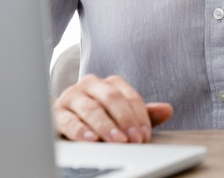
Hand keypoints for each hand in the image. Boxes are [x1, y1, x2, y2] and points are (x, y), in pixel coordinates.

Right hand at [52, 74, 173, 142]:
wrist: (63, 119)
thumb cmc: (97, 117)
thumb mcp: (121, 115)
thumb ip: (143, 113)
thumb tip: (167, 110)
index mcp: (109, 83)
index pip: (129, 96)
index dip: (139, 116)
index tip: (144, 135)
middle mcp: (90, 85)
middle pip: (111, 98)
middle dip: (124, 120)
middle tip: (134, 140)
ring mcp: (71, 96)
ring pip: (90, 108)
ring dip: (106, 126)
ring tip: (117, 141)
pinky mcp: (56, 112)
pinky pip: (69, 120)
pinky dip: (81, 131)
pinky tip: (91, 139)